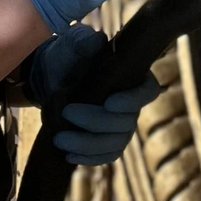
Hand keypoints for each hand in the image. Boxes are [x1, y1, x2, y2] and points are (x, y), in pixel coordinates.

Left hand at [28, 25, 159, 166]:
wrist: (52, 79)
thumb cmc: (68, 57)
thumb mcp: (72, 45)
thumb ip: (83, 42)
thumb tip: (95, 41)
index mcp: (133, 76)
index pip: (148, 92)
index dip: (133, 101)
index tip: (108, 102)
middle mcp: (132, 103)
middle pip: (127, 122)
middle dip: (96, 122)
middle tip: (66, 113)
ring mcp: (122, 125)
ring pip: (116, 142)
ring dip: (88, 144)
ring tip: (60, 139)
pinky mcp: (107, 141)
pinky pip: (107, 155)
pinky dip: (89, 158)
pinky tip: (69, 156)